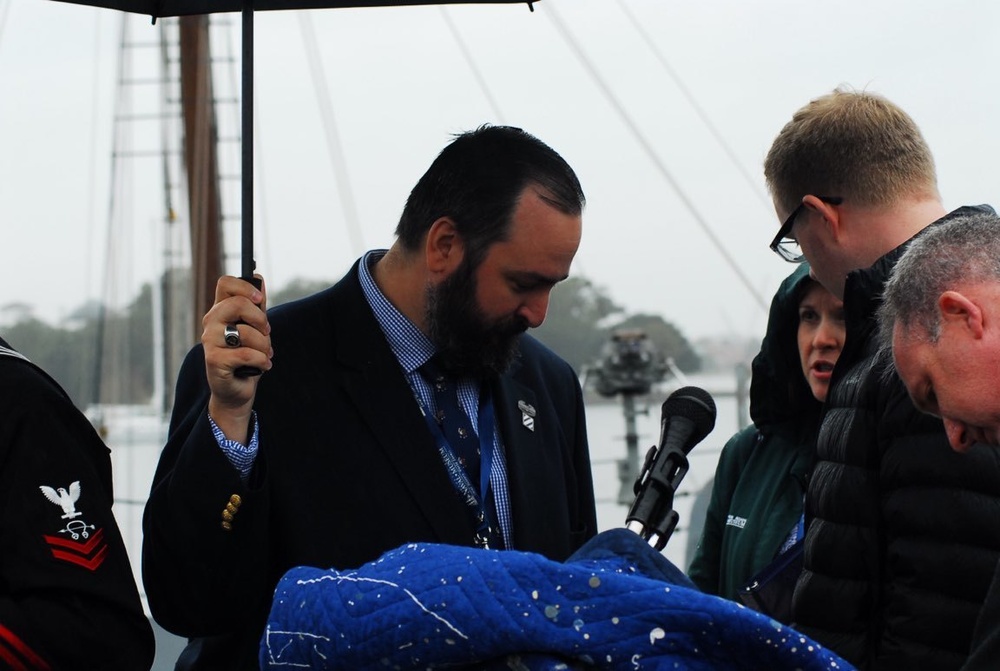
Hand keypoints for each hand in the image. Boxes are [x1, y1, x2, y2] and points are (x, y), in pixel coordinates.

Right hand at [203, 275, 271, 442]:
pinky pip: (247, 354)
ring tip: (265, 354)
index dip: (244, 287)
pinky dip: (262, 361)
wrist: (237, 390)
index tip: (259, 300)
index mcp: (220, 310)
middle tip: (267, 332)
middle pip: (237, 304)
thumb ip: (257, 305)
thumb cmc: (246, 356)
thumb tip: (258, 278)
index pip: (225, 283)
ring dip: (264, 345)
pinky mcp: (214, 360)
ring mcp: (210, 341)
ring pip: (245, 332)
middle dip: (260, 319)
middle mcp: (211, 322)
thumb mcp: (255, 328)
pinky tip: (262, 366)